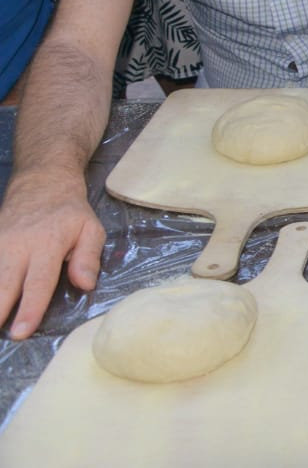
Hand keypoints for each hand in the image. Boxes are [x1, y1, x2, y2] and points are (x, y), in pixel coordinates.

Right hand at [0, 173, 104, 338]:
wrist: (41, 183)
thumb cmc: (70, 212)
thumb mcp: (91, 228)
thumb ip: (88, 257)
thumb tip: (86, 285)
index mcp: (47, 245)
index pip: (38, 282)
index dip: (30, 308)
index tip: (20, 332)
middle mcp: (17, 247)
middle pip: (4, 284)